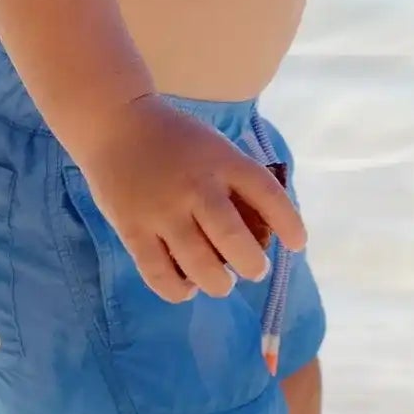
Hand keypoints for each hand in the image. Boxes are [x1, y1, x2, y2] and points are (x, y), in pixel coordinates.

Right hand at [77, 95, 306, 304]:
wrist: (115, 123)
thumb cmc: (174, 139)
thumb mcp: (215, 147)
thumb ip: (237, 182)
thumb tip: (265, 229)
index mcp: (223, 161)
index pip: (268, 194)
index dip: (289, 224)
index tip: (298, 244)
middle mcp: (196, 187)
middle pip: (234, 240)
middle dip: (252, 265)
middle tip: (253, 269)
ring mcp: (162, 211)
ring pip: (199, 265)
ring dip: (218, 283)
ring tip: (220, 282)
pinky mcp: (133, 229)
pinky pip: (159, 274)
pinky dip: (178, 290)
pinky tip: (187, 287)